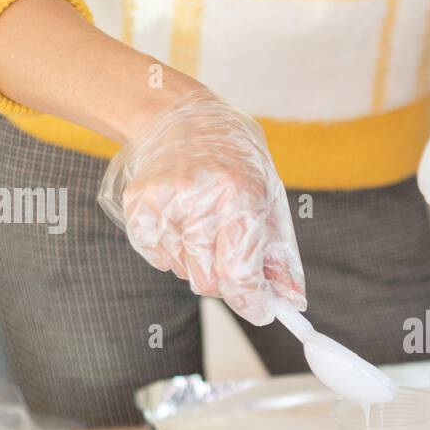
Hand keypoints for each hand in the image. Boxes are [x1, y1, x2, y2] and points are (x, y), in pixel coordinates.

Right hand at [97, 90, 305, 324]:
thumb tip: (292, 302)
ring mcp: (163, 203)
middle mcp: (199, 198)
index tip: (262, 311)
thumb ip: (280, 256)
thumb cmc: (235, 161)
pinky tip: (182, 223)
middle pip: (209, 282)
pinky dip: (173, 253)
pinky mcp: (137, 206)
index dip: (253, 302)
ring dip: (200, 263)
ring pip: (184, 273)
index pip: (241, 274)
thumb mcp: (270, 201)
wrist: (182, 118)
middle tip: (233, 259)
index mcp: (239, 195)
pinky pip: (157, 259)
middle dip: (227, 282)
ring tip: (206, 226)